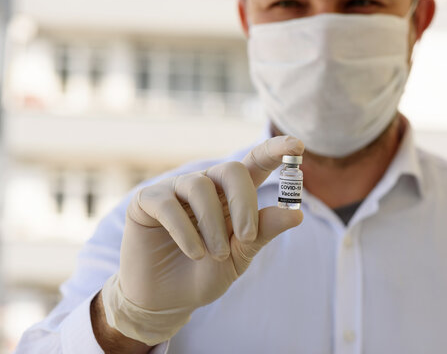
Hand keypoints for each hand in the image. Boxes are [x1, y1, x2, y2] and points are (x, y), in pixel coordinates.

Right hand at [101, 136, 304, 345]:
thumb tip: (296, 214)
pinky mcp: (147, 200)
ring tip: (216, 256)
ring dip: (213, 226)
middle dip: (244, 202)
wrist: (167, 299)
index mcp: (232, 195)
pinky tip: (195, 254)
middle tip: (246, 237)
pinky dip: (185, 231)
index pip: (255, 162)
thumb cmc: (206, 273)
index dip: (276, 150)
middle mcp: (206, 185)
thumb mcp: (240, 256)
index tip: (298, 147)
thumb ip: (263, 232)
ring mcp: (175, 190)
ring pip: (200, 187)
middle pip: (231, 170)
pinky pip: (169, 204)